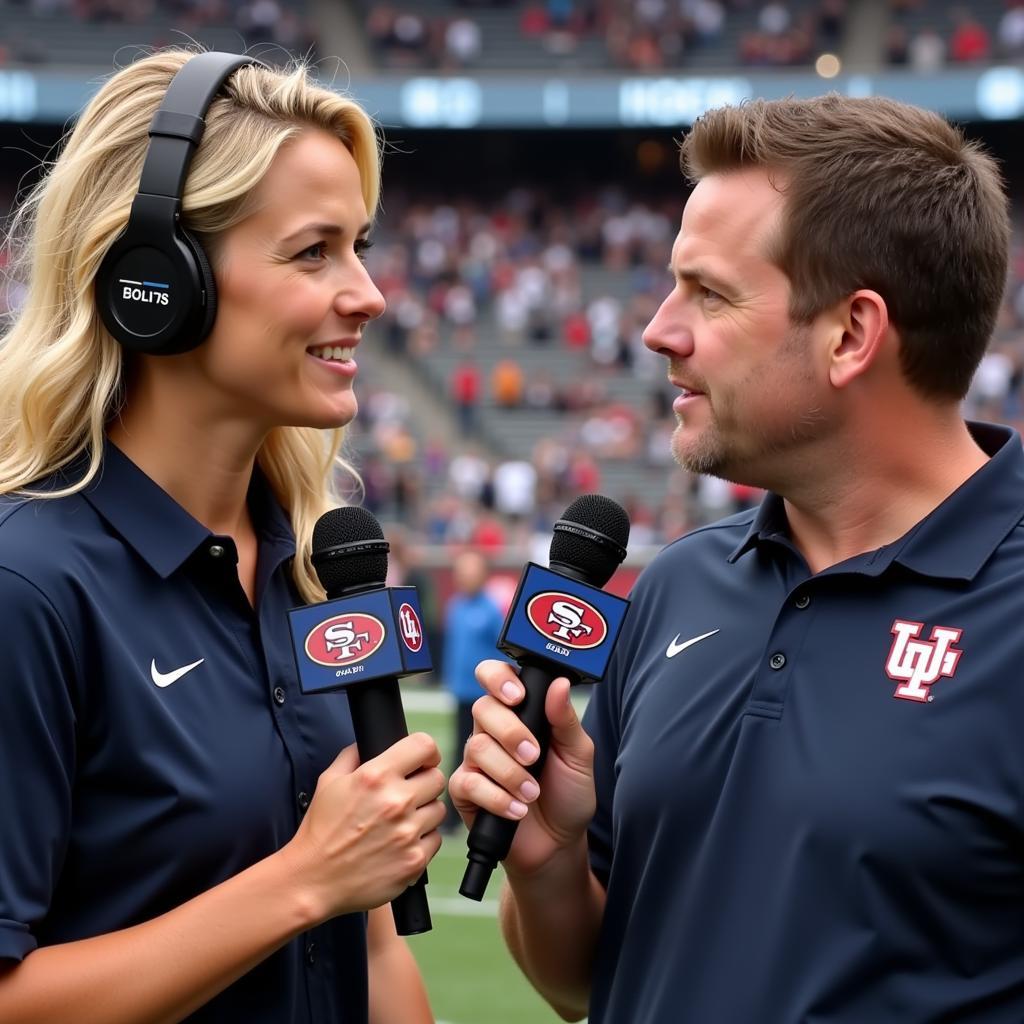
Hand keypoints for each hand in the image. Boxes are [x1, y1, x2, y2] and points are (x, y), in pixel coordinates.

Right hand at [286, 733, 445, 919]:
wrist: (314, 879)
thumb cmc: (321, 832)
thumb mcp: (329, 780)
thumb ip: (353, 755)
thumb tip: (369, 742)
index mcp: (376, 776)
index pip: (424, 745)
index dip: (426, 752)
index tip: (422, 760)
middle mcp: (396, 802)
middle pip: (437, 778)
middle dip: (424, 783)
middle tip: (406, 795)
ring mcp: (408, 832)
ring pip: (438, 810)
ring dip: (424, 813)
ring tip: (400, 822)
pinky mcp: (415, 860)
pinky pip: (435, 839)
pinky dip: (422, 841)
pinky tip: (400, 843)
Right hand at [448, 660, 595, 877]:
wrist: (558, 844)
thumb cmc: (568, 793)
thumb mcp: (578, 755)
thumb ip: (566, 719)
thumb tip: (559, 684)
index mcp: (520, 712)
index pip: (494, 677)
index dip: (498, 678)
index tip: (517, 696)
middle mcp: (494, 731)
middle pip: (483, 708)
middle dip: (511, 732)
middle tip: (534, 756)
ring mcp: (477, 760)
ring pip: (478, 747)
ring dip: (511, 773)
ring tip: (532, 794)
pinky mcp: (466, 790)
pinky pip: (468, 782)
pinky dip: (497, 798)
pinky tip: (517, 810)